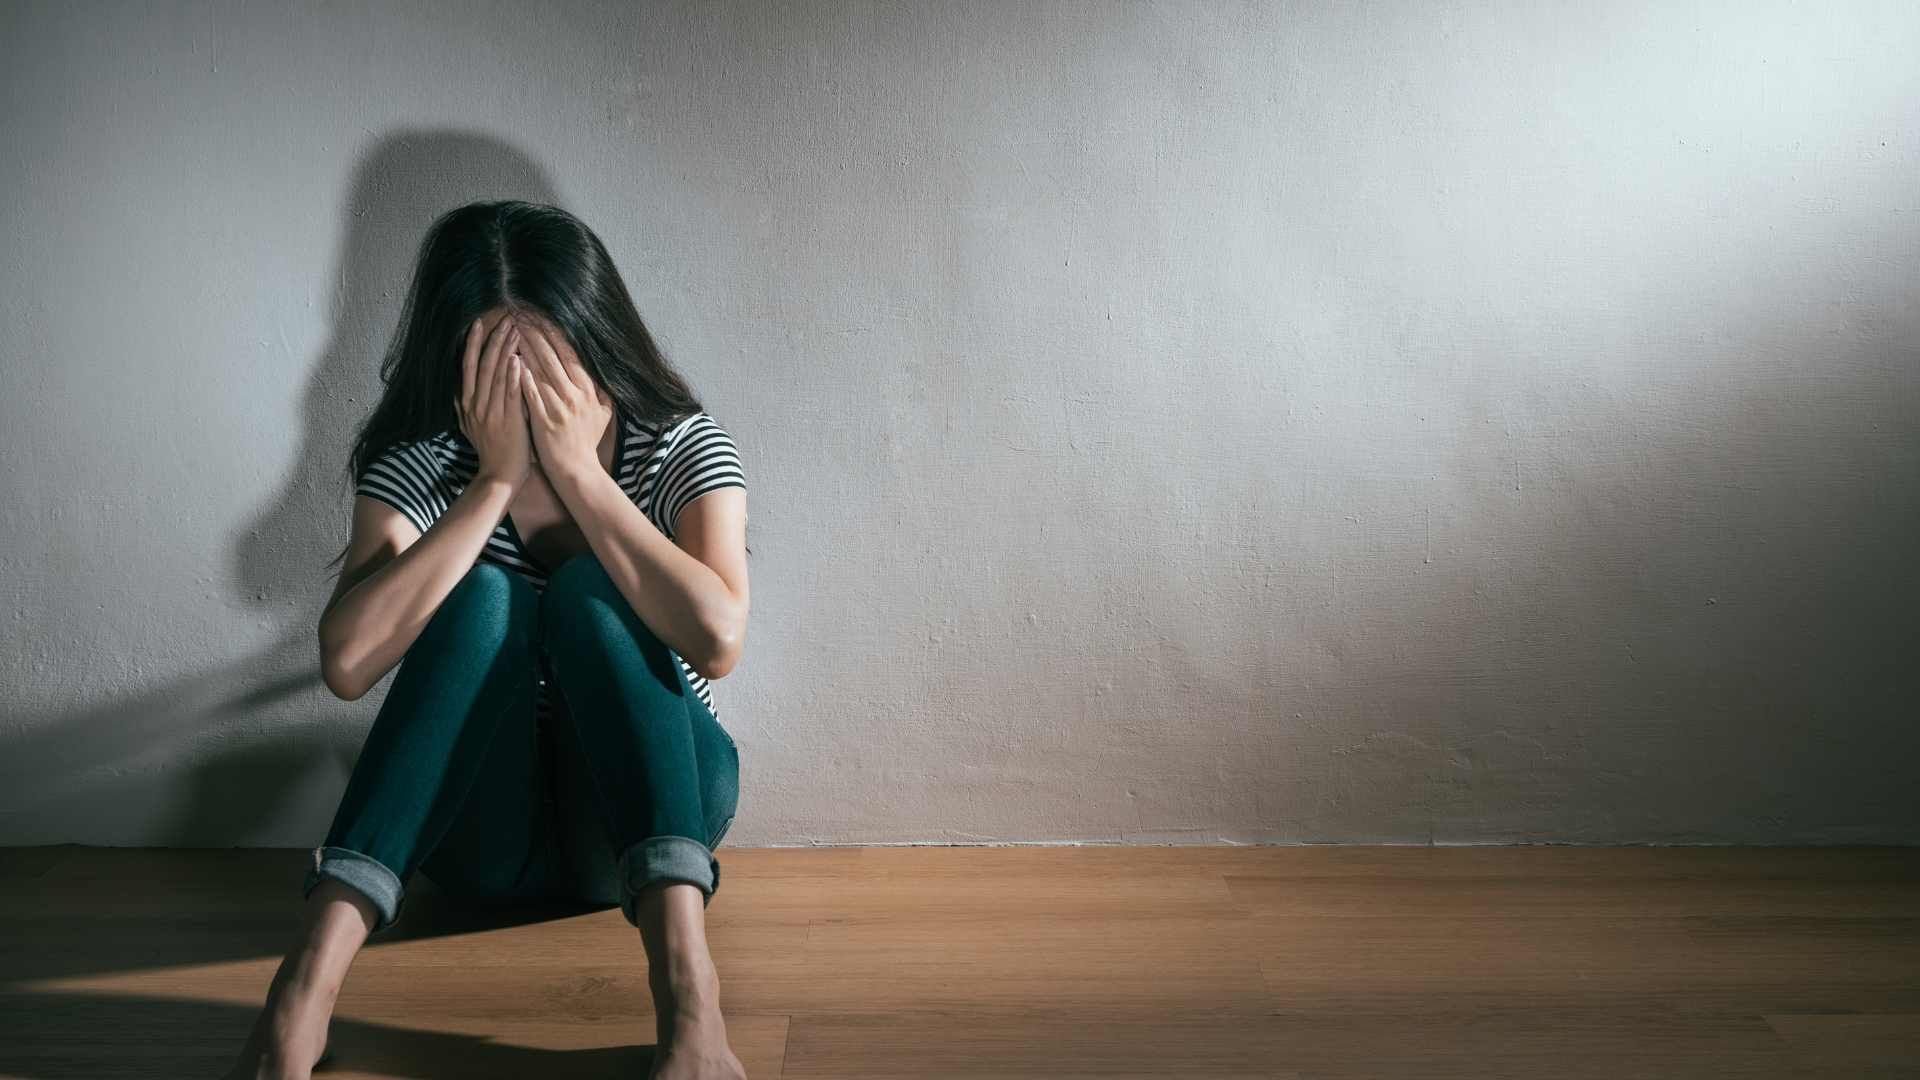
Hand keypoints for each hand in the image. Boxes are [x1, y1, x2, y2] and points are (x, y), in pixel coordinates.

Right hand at [455, 315, 533, 488]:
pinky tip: (517, 359)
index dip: (472, 344)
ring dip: (504, 351)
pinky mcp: (506, 421)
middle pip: (481, 365)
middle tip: (504, 319)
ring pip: (495, 375)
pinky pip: (508, 394)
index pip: (468, 367)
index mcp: (468, 404)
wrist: (500, 476)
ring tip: (514, 330)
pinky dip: (512, 375)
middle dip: (492, 340)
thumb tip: (458, 390)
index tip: (479, 324)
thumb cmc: (493, 450)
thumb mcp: (471, 427)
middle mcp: (475, 405)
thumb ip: (466, 407)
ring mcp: (490, 412)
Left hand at [518, 315, 613, 484]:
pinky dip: (522, 374)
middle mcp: (576, 394)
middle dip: (537, 332)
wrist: (576, 471)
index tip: (541, 315)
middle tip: (522, 313)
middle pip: (555, 355)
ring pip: (541, 369)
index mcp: (589, 389)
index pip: (570, 353)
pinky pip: (531, 391)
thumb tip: (600, 369)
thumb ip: (601, 390)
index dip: (554, 332)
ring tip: (512, 328)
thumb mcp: (603, 413)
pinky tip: (511, 359)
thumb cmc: (586, 442)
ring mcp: (560, 406)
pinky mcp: (544, 418)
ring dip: (527, 347)